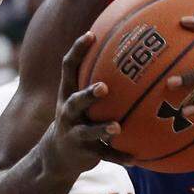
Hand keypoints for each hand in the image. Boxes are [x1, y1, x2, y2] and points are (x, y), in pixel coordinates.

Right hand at [41, 33, 131, 178]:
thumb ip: (97, 76)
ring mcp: (74, 134)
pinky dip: (119, 157)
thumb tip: (127, 49)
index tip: (91, 35)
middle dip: (88, 95)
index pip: (68, 68)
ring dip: (101, 129)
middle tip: (104, 87)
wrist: (57, 155)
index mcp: (67, 94)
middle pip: (74, 102)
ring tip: (116, 127)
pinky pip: (104, 155)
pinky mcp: (85, 153)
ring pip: (86, 131)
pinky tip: (135, 159)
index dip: (78, 51)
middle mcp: (68, 113)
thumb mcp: (79, 98)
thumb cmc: (77, 117)